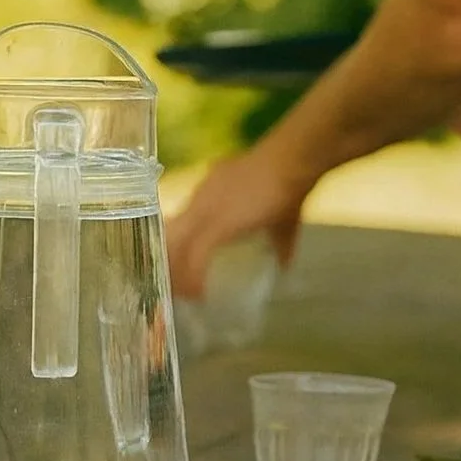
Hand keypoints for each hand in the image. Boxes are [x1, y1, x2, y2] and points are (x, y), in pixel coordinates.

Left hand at [166, 148, 312, 299]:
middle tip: (177, 289)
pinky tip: (198, 293)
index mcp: (209, 194)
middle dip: (170, 264)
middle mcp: (199, 200)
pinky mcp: (216, 223)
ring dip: (178, 275)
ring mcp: (204, 210)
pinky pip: (195, 255)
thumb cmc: (289, 185)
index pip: (179, 223)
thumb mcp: (280, 219)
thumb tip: (284, 265)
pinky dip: (193, 277)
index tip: (180, 270)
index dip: (176, 248)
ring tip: (186, 297)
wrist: (291, 163)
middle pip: (169, 236)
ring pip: (175, 248)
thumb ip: (279, 242)